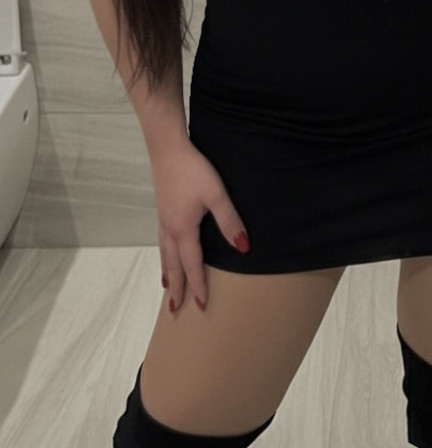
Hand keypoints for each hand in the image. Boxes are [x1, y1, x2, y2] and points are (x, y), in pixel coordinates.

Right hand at [150, 139, 249, 312]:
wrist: (168, 150)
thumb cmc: (193, 170)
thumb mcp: (216, 194)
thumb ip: (229, 221)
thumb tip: (243, 247)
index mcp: (183, 229)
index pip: (193, 264)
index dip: (198, 285)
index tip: (201, 304)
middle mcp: (170, 229)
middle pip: (173, 265)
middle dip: (176, 288)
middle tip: (175, 309)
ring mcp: (164, 220)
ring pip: (165, 254)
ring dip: (168, 273)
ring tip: (168, 287)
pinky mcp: (163, 209)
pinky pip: (162, 242)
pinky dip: (164, 255)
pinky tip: (166, 252)